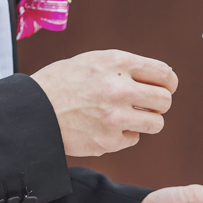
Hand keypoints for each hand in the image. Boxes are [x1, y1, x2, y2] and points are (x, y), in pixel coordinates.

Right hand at [30, 50, 176, 156]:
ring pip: (156, 123)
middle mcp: (120, 89)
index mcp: (117, 63)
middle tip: (145, 105)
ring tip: (126, 117)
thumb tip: (158, 78)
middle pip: (165, 101)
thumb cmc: (62, 82)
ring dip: (145, 121)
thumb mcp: (93, 61)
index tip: (165, 88)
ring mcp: (115, 117)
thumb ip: (125, 67)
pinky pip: (133, 139)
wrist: (33, 110)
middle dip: (158, 104)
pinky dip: (124, 135)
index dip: (168, 83)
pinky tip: (105, 127)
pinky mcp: (109, 141)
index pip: (164, 74)